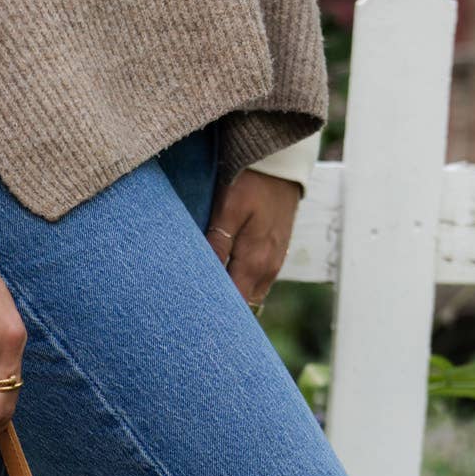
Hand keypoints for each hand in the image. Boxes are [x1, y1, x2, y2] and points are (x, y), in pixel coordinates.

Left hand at [205, 168, 301, 311]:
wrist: (281, 163)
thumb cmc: (251, 182)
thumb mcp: (228, 208)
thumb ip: (218, 243)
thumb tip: (204, 277)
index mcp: (254, 263)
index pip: (234, 305)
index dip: (215, 311)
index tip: (193, 313)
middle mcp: (267, 270)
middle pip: (244, 305)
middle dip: (222, 308)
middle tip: (194, 306)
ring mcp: (274, 263)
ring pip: (251, 294)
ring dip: (233, 296)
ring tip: (207, 294)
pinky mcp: (275, 254)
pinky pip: (257, 281)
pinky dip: (242, 284)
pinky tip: (225, 276)